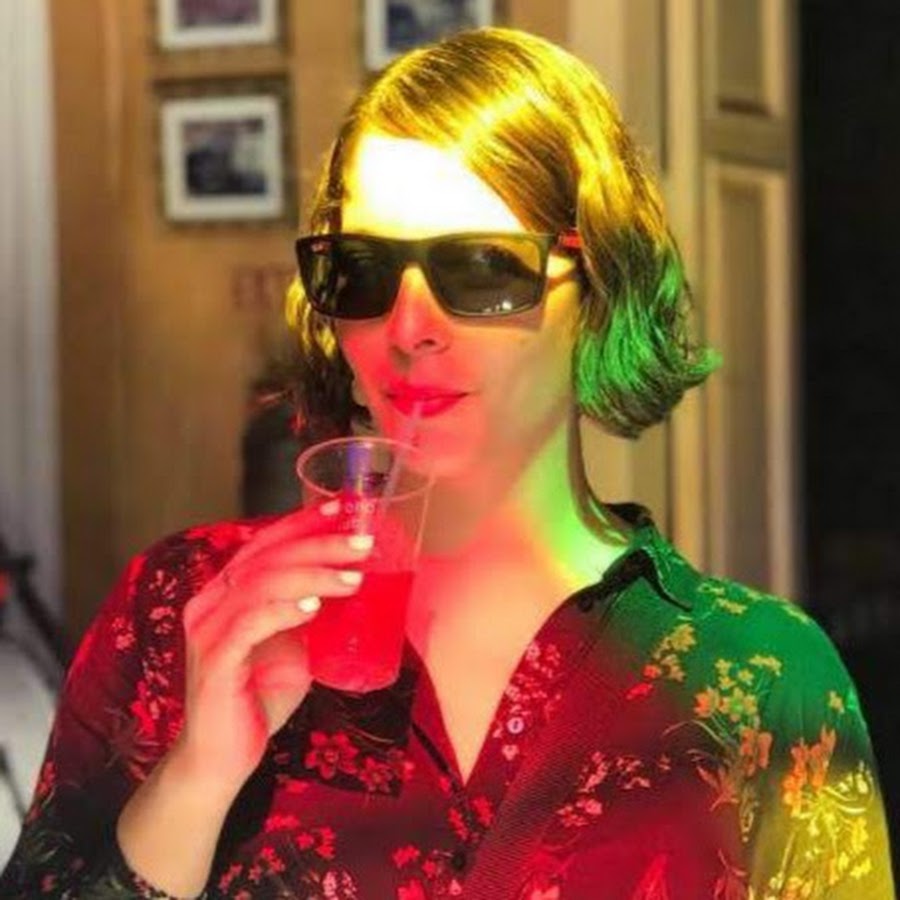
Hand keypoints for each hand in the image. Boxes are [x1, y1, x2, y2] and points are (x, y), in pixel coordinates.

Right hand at [174, 501, 370, 789]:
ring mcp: (207, 631)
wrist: (221, 758)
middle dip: (319, 544)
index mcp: (225, 592)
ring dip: (312, 576)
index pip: (265, 543)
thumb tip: (357, 583)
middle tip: (363, 544)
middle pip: (267, 557)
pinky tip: (314, 607)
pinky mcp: (214, 661)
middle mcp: (209, 602)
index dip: (303, 521)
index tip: (344, 507)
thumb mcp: (293, 644)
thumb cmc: (258, 696)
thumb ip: (310, 612)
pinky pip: (249, 624)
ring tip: (353, 578)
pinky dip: (283, 611)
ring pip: (260, 584)